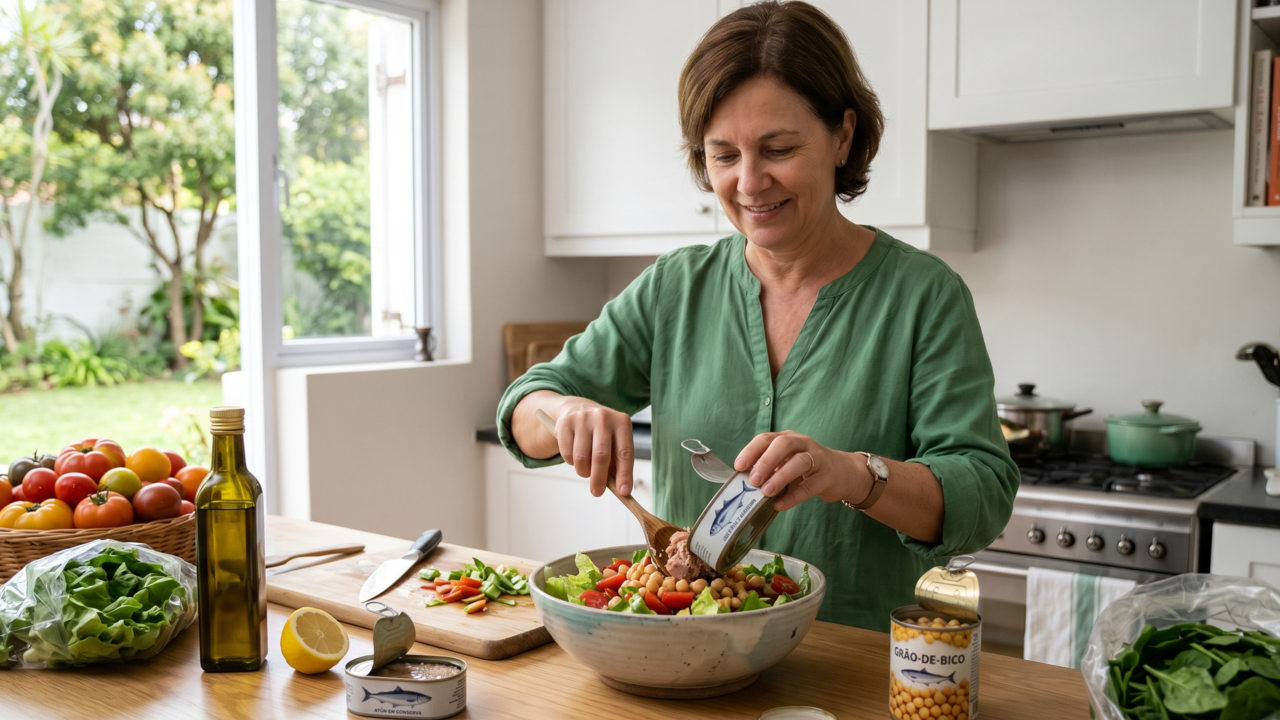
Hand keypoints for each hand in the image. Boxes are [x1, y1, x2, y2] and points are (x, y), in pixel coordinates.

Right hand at [548, 398, 635, 496]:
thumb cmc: (602, 434)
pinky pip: (567, 454)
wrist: (578, 410)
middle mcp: (603, 417)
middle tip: (597, 492)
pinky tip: (576, 457)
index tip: (623, 492)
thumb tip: (620, 490)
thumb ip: (617, 465)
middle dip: (599, 479)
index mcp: (621, 422)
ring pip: (581, 458)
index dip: (625, 474)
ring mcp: (583, 418)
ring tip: (586, 471)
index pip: (625, 453)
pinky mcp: (565, 423)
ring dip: (583, 472)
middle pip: (601, 456)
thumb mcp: (615, 444)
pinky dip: (572, 463)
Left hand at [733, 431, 866, 511]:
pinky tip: (780, 505)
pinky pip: (810, 485)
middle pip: (783, 445)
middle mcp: (802, 443)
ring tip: (766, 492)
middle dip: (766, 461)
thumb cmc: (807, 468)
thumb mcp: (787, 463)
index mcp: (787, 438)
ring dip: (780, 476)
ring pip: (799, 461)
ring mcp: (817, 457)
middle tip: (753, 480)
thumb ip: (769, 469)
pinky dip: (794, 496)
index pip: (766, 438)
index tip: (739, 466)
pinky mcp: (827, 476)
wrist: (843, 472)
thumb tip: (743, 483)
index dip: (751, 451)